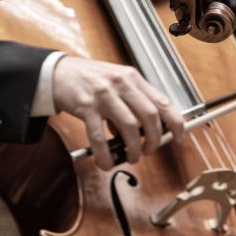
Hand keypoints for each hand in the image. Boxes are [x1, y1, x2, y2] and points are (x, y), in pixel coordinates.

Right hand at [52, 56, 177, 164]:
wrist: (57, 73)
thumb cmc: (89, 79)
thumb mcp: (116, 81)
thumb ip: (133, 100)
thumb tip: (146, 130)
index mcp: (132, 77)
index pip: (162, 100)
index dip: (174, 121)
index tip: (179, 136)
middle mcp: (120, 83)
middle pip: (149, 115)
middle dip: (155, 139)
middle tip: (150, 150)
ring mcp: (103, 95)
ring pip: (129, 127)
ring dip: (134, 148)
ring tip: (132, 157)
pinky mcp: (86, 107)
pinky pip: (99, 137)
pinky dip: (106, 154)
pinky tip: (107, 162)